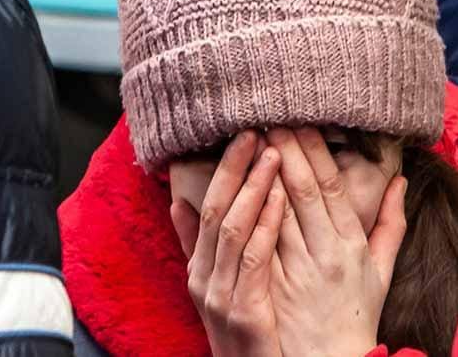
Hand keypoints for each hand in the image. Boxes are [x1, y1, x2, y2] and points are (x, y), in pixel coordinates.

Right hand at [170, 131, 286, 356]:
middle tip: (255, 130)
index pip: (209, 205)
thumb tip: (179, 202)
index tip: (244, 132)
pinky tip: (279, 198)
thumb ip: (198, 245)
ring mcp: (220, 294)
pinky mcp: (242, 310)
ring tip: (273, 153)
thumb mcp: (216, 286)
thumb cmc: (246, 329)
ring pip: (232, 228)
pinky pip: (253, 258)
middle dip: (234, 167)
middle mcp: (204, 276)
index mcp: (200, 266)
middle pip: (216, 209)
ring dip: (252, 187)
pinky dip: (264, 224)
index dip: (224, 168)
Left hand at [267, 127, 407, 356]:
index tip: (301, 124)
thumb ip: (391, 224)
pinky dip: (244, 214)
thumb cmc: (356, 317)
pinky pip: (254, 244)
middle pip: (302, 191)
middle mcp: (324, 254)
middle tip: (270, 118)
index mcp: (351, 246)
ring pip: (275, 211)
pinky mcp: (269, 287)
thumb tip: (400, 180)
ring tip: (249, 141)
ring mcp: (295, 271)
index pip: (330, 188)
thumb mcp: (382, 271)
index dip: (314, 153)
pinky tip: (233, 189)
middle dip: (285, 151)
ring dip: (261, 173)